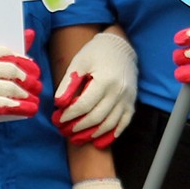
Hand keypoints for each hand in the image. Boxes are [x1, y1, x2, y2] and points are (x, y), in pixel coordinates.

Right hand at [0, 29, 40, 132]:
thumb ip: (3, 52)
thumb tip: (31, 33)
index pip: (5, 51)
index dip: (22, 59)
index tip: (32, 68)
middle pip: (12, 69)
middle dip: (27, 78)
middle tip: (36, 84)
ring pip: (12, 87)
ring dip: (27, 94)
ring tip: (34, 98)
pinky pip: (8, 104)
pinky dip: (23, 107)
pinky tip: (31, 109)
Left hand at [54, 31, 138, 146]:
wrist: (120, 46)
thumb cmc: (96, 52)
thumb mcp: (79, 62)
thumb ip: (69, 83)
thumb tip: (59, 104)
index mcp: (105, 80)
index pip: (84, 105)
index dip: (69, 115)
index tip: (57, 119)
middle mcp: (119, 91)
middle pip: (97, 117)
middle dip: (78, 127)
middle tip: (64, 131)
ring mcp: (127, 99)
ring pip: (110, 124)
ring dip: (92, 134)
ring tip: (77, 139)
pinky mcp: (132, 102)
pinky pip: (123, 123)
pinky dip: (112, 135)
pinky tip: (99, 142)